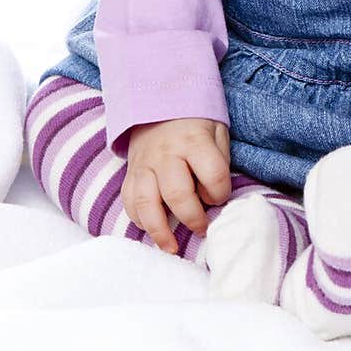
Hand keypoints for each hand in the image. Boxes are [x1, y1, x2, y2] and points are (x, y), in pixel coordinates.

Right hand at [122, 117, 231, 254]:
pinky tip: (152, 229)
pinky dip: (140, 220)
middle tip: (202, 229)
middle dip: (192, 218)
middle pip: (177, 194)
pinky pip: (129, 202)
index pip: (213, 174)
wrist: (158, 102)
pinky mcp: (131, 173)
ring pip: (147, 203)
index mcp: (194, 141)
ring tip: (172, 247)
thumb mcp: (217, 131)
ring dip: (160, 231)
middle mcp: (166, 154)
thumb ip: (219, 162)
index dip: (221, 193)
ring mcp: (145, 164)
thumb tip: (212, 198)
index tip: (220, 197)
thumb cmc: (194, 124)